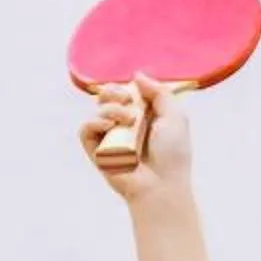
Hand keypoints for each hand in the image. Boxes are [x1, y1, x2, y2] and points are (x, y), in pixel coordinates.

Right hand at [79, 77, 192, 204]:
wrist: (162, 184)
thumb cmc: (172, 155)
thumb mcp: (175, 116)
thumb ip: (160, 93)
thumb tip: (137, 76)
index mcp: (142, 118)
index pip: (124, 93)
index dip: (124, 87)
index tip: (134, 91)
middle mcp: (124, 127)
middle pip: (106, 98)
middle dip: (112, 92)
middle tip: (125, 99)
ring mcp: (110, 139)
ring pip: (97, 111)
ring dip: (110, 108)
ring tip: (127, 120)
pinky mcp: (97, 152)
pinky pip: (86, 129)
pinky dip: (94, 122)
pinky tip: (109, 124)